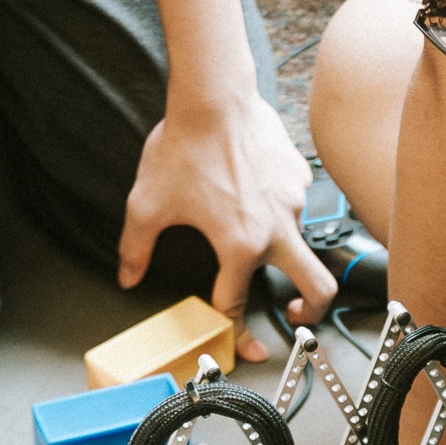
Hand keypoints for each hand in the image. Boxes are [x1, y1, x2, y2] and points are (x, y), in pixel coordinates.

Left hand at [116, 91, 337, 361]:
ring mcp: (294, 202)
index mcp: (240, 245)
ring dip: (282, 246)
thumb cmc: (183, 147)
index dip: (240, 334)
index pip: (239, 304)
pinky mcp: (300, 177)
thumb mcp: (147, 204)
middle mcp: (276, 229)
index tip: (249, 347)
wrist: (214, 96)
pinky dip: (278, 207)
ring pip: (300, 239)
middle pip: (318, 287)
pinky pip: (295, 204)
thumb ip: (134, 248)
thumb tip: (127, 276)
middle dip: (311, 309)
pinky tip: (251, 189)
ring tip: (248, 224)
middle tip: (295, 312)